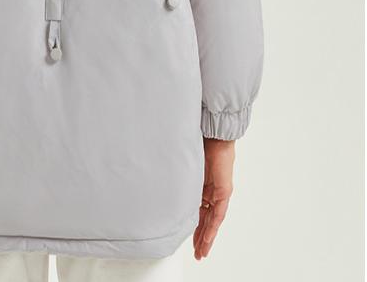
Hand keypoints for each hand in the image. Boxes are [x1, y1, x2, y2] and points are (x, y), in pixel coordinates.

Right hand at [193, 137, 234, 259]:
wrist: (214, 135)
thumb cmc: (201, 143)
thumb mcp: (186, 167)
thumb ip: (181, 180)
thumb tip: (164, 187)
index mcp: (202, 186)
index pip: (198, 211)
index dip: (194, 226)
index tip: (189, 240)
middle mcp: (212, 192)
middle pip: (206, 220)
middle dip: (201, 238)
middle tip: (197, 253)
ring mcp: (219, 193)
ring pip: (212, 221)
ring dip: (207, 237)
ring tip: (202, 252)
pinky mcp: (224, 192)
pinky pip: (218, 214)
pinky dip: (212, 227)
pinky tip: (208, 238)